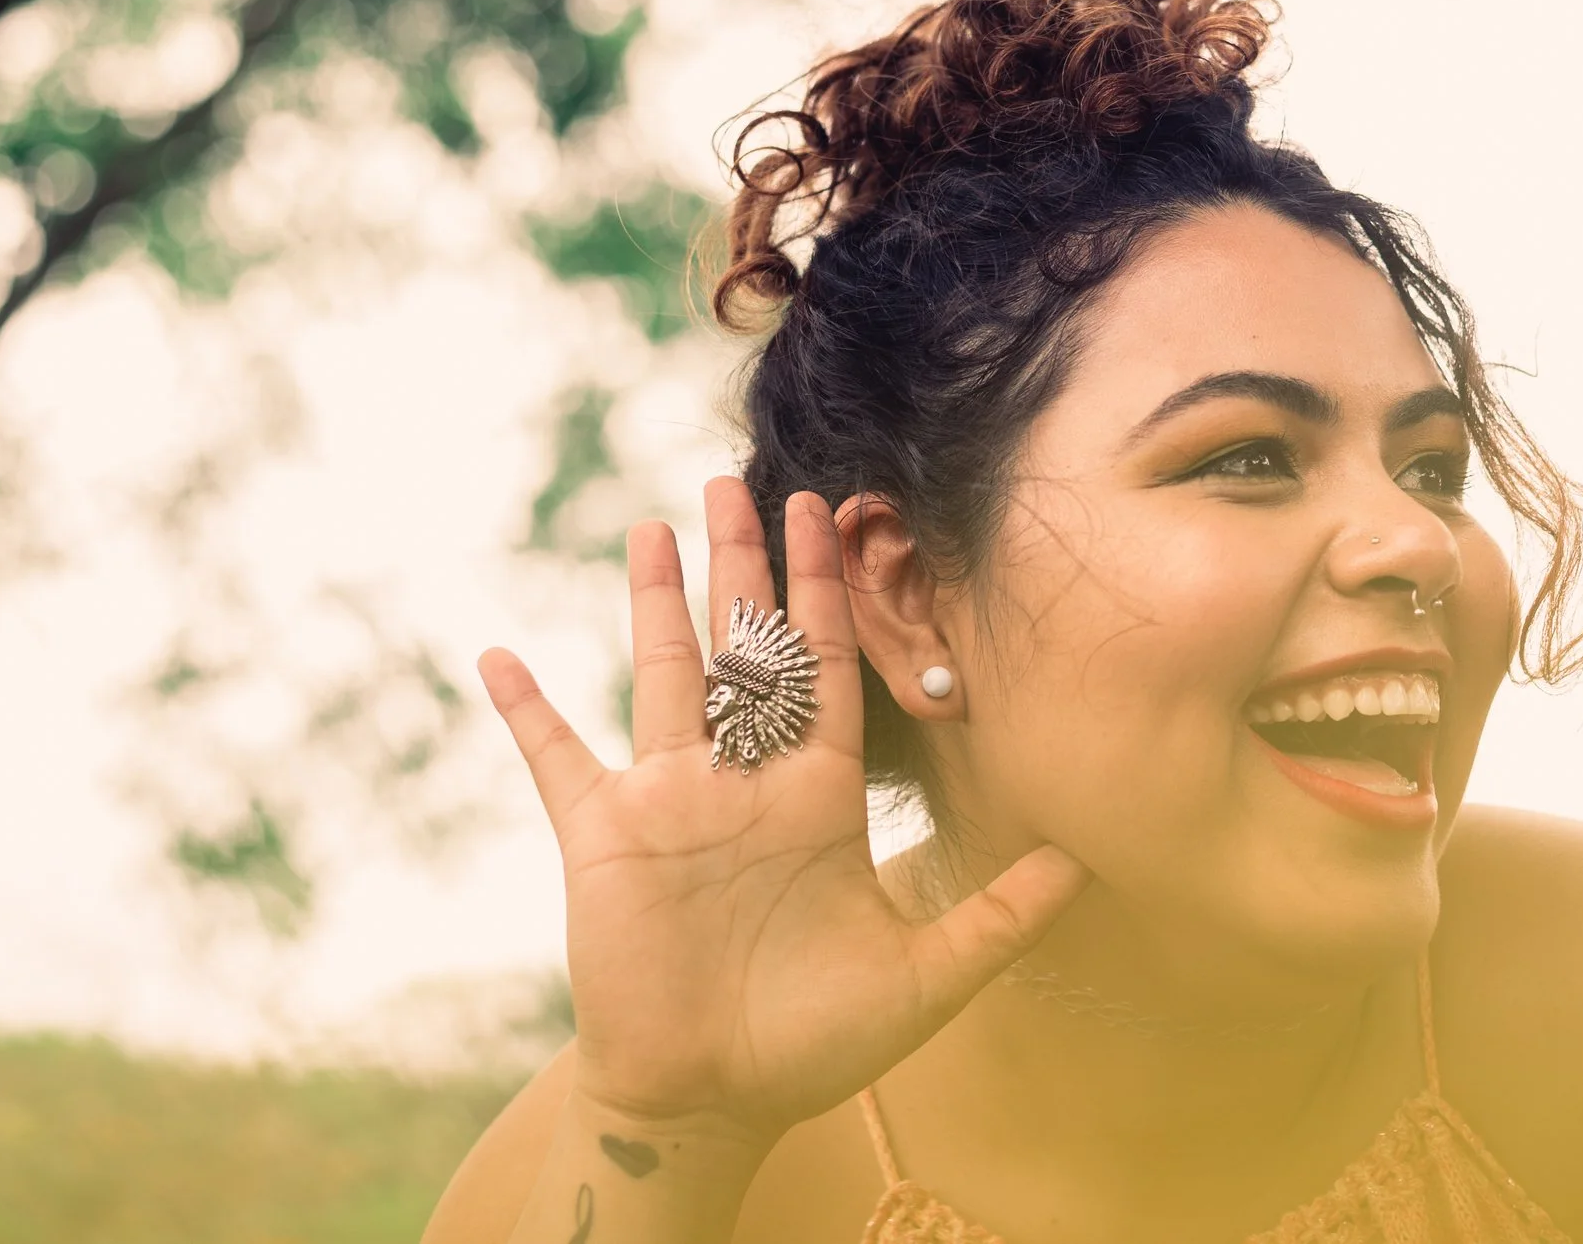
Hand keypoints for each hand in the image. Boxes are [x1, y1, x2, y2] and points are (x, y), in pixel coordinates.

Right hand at [477, 479, 1087, 1144]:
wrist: (714, 1100)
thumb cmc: (815, 1044)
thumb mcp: (925, 977)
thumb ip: (999, 917)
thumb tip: (1084, 863)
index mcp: (817, 797)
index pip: (826, 670)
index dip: (827, 593)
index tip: (831, 518)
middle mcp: (745, 782)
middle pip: (745, 649)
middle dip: (745, 567)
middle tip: (739, 481)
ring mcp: (669, 802)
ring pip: (663, 675)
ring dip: (654, 602)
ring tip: (653, 525)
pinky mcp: (602, 839)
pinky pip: (557, 760)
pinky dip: (528, 712)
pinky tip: (497, 656)